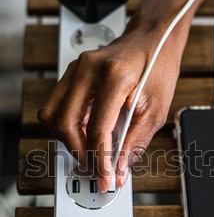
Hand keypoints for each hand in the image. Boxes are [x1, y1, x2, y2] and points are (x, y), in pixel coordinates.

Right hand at [37, 25, 181, 191]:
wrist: (154, 39)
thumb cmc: (158, 67)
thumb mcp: (156, 109)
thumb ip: (136, 142)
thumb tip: (120, 168)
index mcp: (113, 76)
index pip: (97, 129)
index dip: (101, 160)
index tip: (108, 177)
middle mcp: (87, 69)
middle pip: (65, 123)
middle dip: (79, 152)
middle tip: (97, 167)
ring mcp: (76, 69)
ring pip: (52, 115)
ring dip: (68, 140)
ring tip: (91, 151)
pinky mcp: (73, 74)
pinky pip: (57, 106)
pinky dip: (69, 126)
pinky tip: (87, 134)